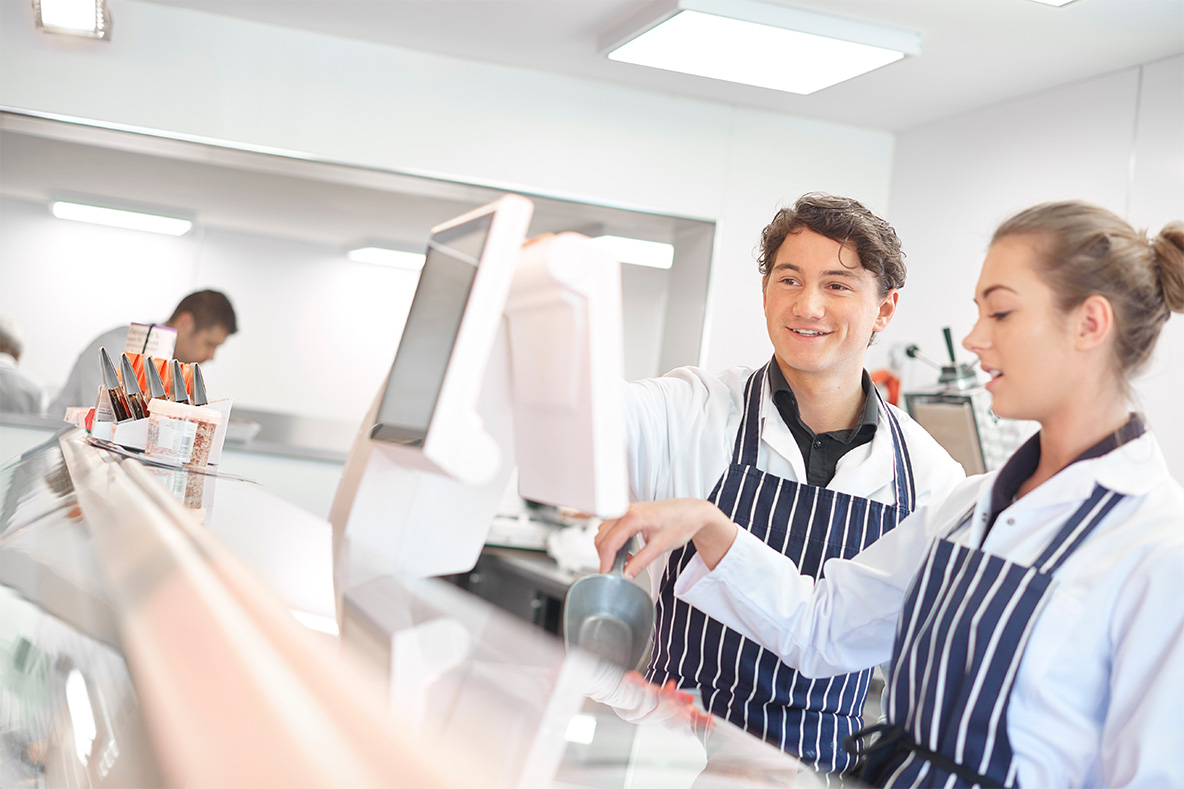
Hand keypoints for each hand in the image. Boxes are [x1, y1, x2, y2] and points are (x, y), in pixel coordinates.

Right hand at [595, 498, 737, 578]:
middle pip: (601, 538)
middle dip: (605, 557)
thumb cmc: (681, 522)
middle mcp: (625, 510)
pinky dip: (613, 541)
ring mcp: (625, 509)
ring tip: (624, 561)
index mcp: (632, 517)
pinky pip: (611, 527)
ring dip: (608, 548)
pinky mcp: (628, 512)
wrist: (692, 512)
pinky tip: (626, 551)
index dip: (605, 562)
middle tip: (614, 572)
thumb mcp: (660, 547)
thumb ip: (640, 562)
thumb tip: (626, 574)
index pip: (609, 543)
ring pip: (604, 532)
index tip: (607, 575)